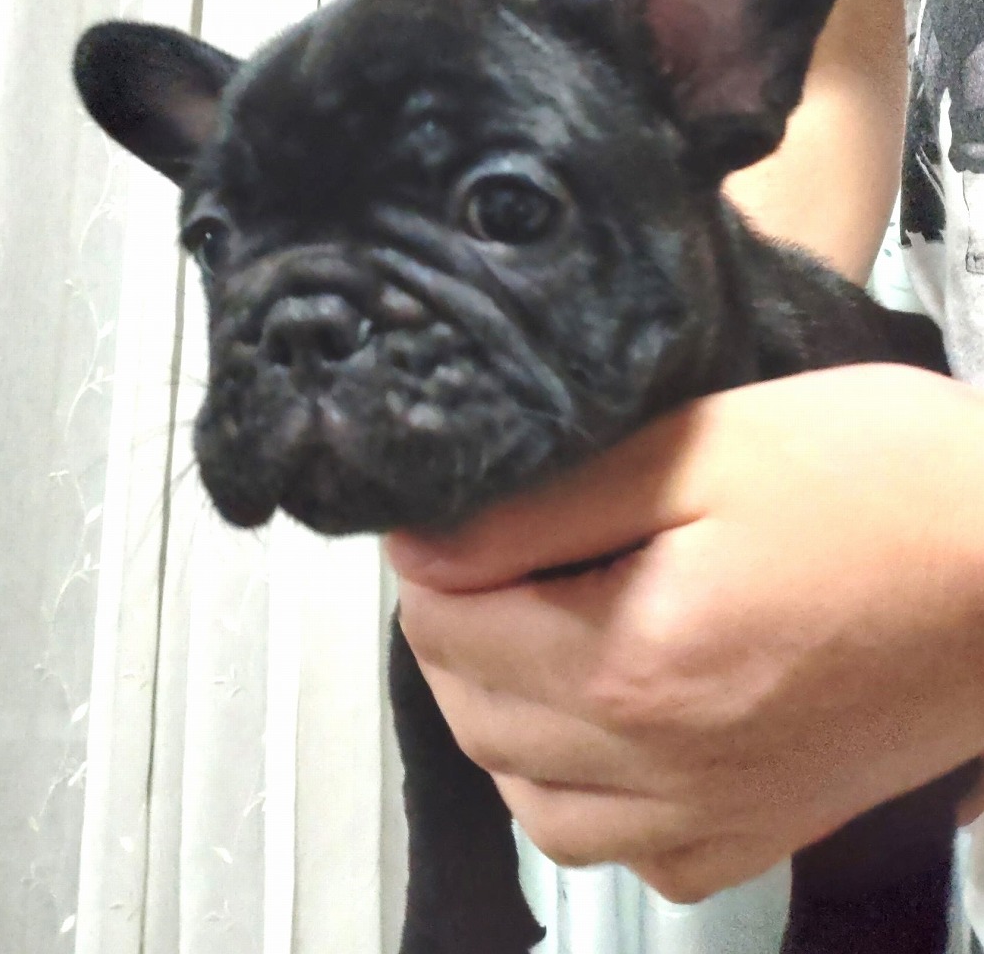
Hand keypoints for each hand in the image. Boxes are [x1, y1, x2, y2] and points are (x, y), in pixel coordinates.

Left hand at [386, 365, 983, 902]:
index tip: (438, 523)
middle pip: (479, 716)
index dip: (427, 567)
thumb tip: (425, 549)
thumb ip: (543, 508)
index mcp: (633, 663)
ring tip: (520, 638)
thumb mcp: (700, 451)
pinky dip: (582, 798)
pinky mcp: (766, 830)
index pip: (452, 631)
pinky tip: (602, 734)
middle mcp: (665, 766)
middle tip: (475, 562)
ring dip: (498, 717)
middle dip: (450, 633)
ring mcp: (719, 814)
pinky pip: (631, 855)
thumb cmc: (882, 483)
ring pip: (535, 802)